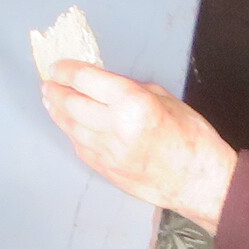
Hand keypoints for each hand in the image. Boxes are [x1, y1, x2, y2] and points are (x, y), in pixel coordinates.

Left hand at [42, 60, 235, 229]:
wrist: (200, 182)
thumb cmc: (190, 134)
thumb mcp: (162, 98)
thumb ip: (128, 88)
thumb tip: (101, 83)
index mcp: (132, 104)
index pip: (86, 80)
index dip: (66, 71)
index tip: (56, 67)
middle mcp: (115, 127)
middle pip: (71, 104)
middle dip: (56, 90)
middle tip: (48, 83)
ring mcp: (108, 153)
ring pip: (71, 127)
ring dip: (57, 112)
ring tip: (50, 100)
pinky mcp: (107, 171)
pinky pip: (81, 147)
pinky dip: (72, 133)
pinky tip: (69, 124)